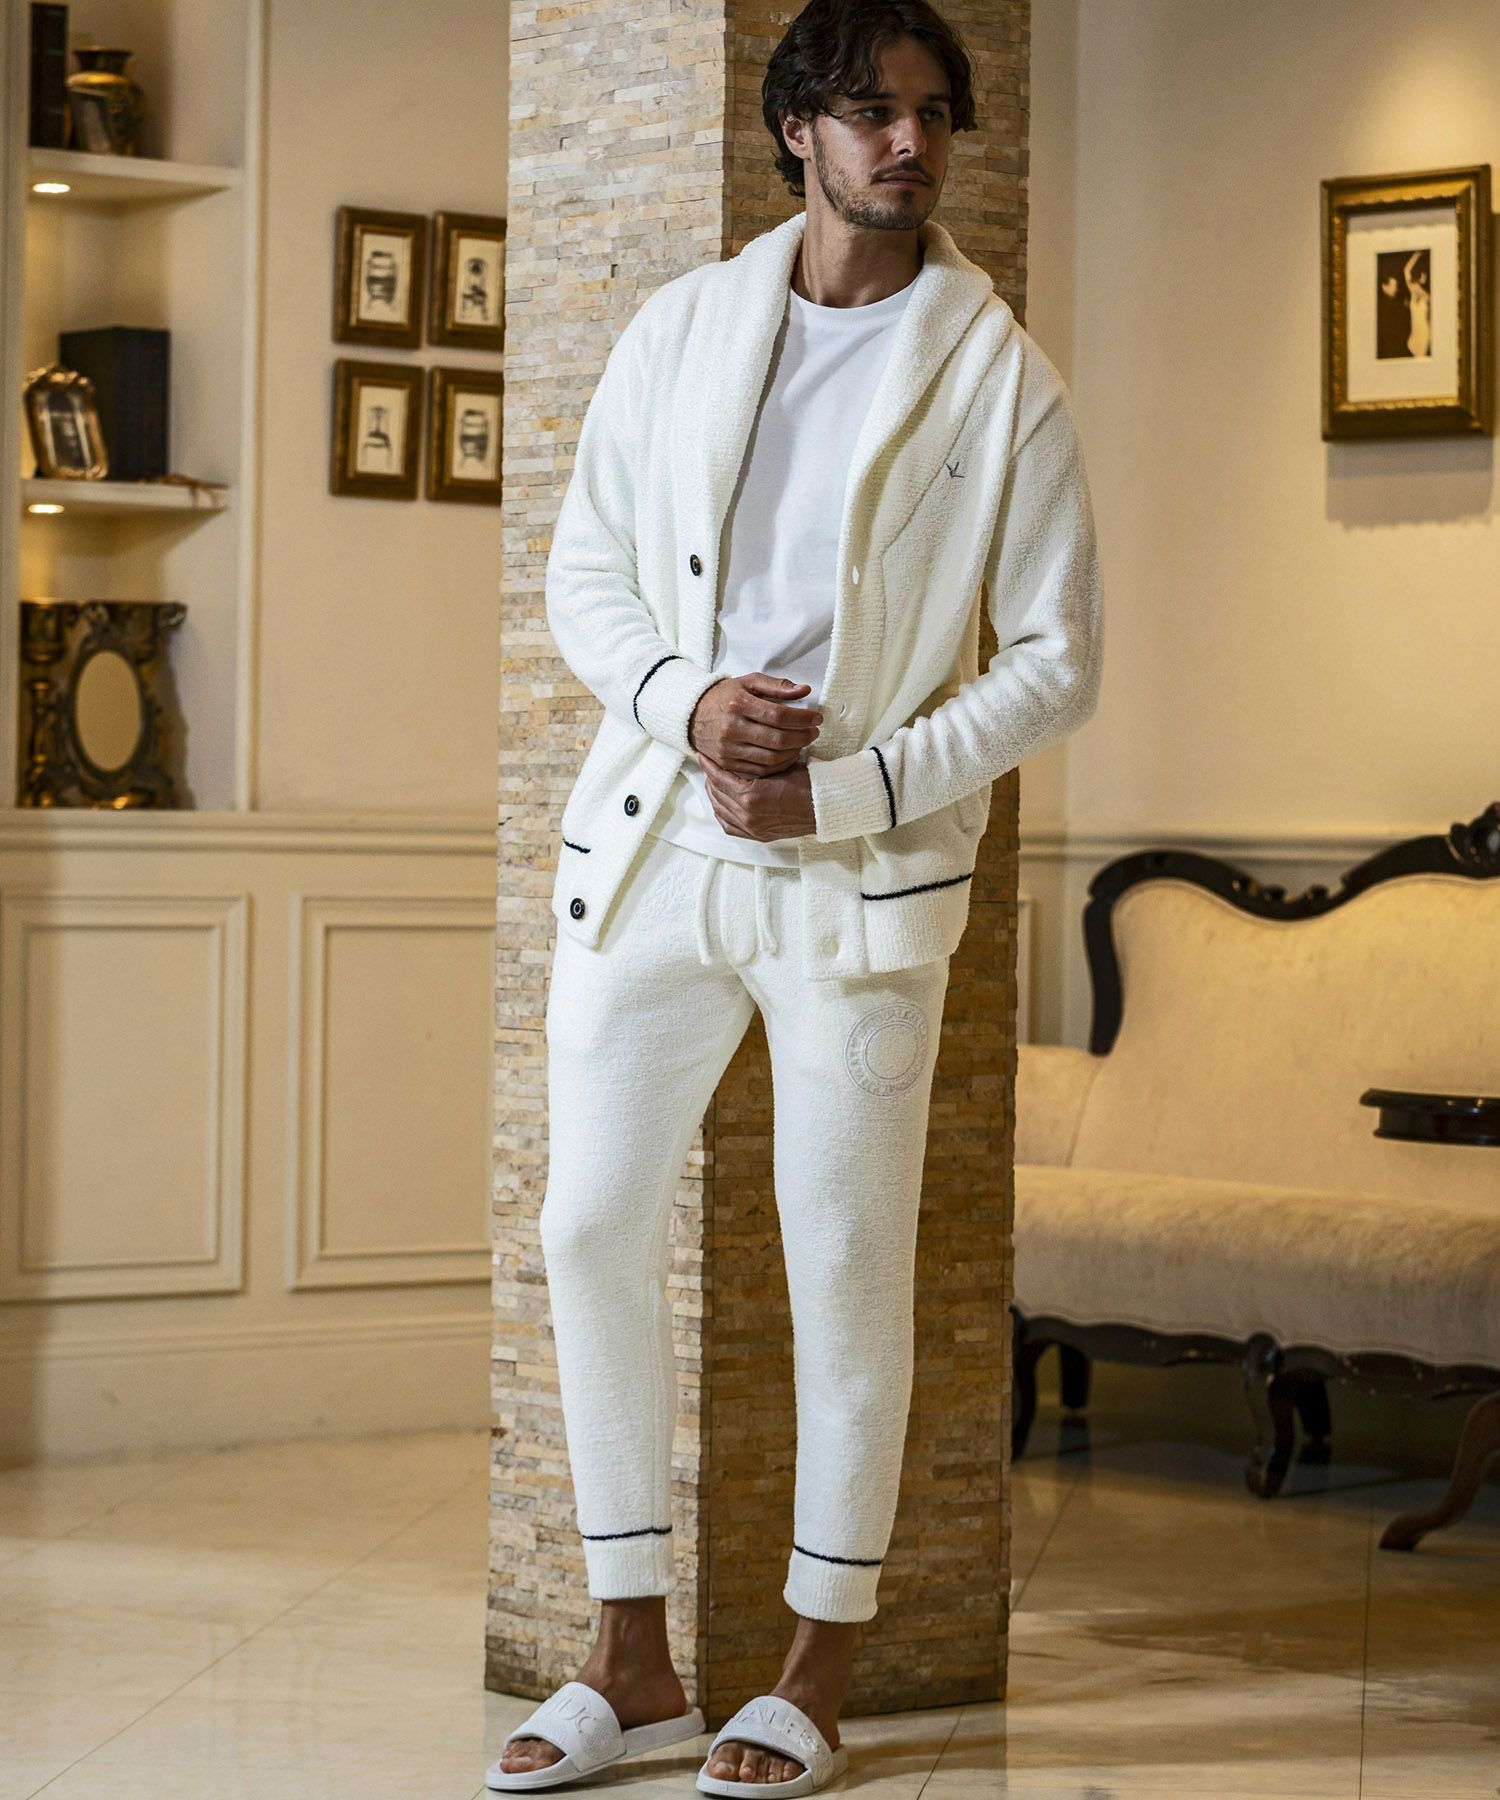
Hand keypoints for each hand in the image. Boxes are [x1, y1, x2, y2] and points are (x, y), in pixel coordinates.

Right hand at [687, 673, 821, 776]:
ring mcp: (728, 749)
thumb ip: (777, 686)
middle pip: (777, 739)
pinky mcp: (728, 764)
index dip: (802, 718)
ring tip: (803, 743)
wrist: (694, 716)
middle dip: (802, 737)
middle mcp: (731, 728)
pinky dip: (780, 765)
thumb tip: (804, 690)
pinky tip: (789, 755)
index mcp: (738, 704)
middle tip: (814, 732)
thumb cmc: (727, 697)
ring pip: (771, 758)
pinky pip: (761, 770)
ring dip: (794, 752)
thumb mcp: (749, 683)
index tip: (817, 718)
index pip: (778, 715)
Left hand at [695, 747, 816, 840]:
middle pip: (717, 794)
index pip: (720, 779)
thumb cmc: (807, 783)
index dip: (710, 766)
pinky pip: (730, 827)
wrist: (825, 807)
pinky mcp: (758, 835)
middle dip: (710, 779)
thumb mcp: (779, 767)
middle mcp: (748, 815)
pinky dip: (722, 814)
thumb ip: (756, 766)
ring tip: (713, 783)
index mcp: (751, 796)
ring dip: (714, 795)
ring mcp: (752, 828)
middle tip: (708, 767)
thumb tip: (738, 756)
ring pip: (720, 810)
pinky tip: (721, 804)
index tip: (703, 756)